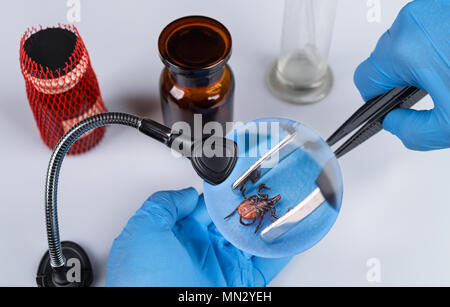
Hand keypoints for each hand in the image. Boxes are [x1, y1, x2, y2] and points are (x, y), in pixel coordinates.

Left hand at [105, 188, 290, 285]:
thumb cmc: (143, 281)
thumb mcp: (144, 231)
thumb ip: (164, 205)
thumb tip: (187, 194)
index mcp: (177, 235)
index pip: (205, 206)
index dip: (222, 192)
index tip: (238, 178)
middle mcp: (201, 249)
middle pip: (231, 220)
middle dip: (248, 205)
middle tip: (266, 189)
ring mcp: (222, 266)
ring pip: (251, 239)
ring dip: (267, 225)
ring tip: (283, 207)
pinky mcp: (240, 284)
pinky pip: (265, 266)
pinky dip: (279, 252)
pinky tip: (288, 237)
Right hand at [354, 0, 449, 149]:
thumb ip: (411, 132)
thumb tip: (393, 122)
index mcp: (406, 51)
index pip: (364, 78)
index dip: (375, 97)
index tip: (388, 103)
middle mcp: (413, 22)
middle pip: (382, 58)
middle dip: (400, 75)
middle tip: (431, 87)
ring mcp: (429, 7)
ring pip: (403, 39)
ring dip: (417, 56)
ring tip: (447, 69)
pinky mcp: (441, 3)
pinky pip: (422, 25)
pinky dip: (432, 40)